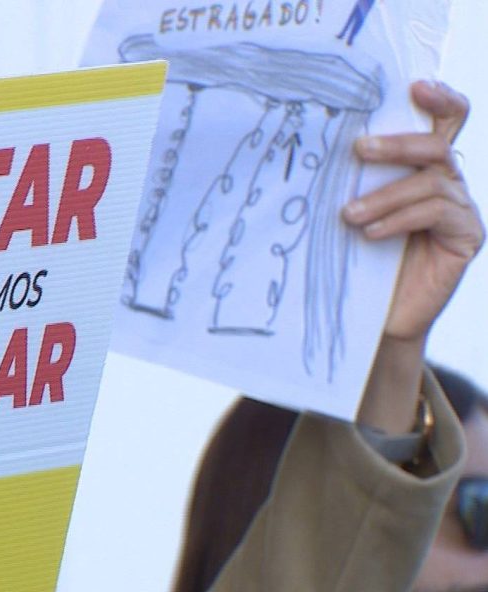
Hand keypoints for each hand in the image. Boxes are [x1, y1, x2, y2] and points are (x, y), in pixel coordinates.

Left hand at [343, 80, 483, 342]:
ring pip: (431, 182)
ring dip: (385, 195)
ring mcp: (462, 209)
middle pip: (437, 145)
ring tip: (349, 215)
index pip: (445, 121)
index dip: (440, 99)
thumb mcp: (356, 209)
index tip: (416, 85)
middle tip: (359, 149)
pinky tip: (371, 233)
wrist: (379, 316)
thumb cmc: (360, 258)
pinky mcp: (468, 236)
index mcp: (425, 168)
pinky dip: (400, 220)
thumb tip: (316, 145)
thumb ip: (355, 179)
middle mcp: (450, 182)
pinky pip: (438, 213)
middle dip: (398, 144)